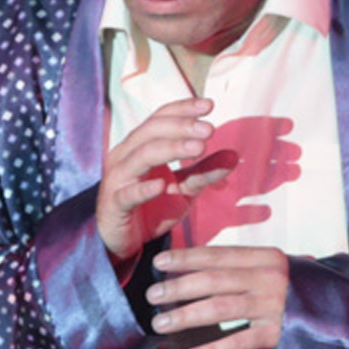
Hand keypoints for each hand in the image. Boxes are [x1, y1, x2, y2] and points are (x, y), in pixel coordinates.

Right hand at [97, 95, 222, 262]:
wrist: (125, 242)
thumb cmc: (152, 209)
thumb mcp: (183, 189)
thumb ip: (204, 172)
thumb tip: (234, 156)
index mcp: (140, 146)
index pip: (160, 118)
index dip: (183, 109)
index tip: (209, 105)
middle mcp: (126, 156)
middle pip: (152, 131)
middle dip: (182, 127)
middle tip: (209, 129)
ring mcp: (118, 179)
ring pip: (141, 156)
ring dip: (170, 149)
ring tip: (198, 148)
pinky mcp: (115, 205)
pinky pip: (128, 194)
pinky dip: (143, 189)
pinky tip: (161, 185)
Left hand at [148, 243, 289, 348]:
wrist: (337, 312)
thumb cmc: (295, 289)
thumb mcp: (272, 269)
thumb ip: (240, 266)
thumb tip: (193, 268)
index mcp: (265, 258)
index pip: (218, 255)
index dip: (186, 258)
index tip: (160, 262)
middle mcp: (268, 279)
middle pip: (213, 281)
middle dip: (178, 288)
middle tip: (153, 296)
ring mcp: (272, 307)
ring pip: (219, 309)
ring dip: (186, 316)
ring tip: (161, 324)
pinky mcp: (277, 334)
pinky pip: (238, 342)